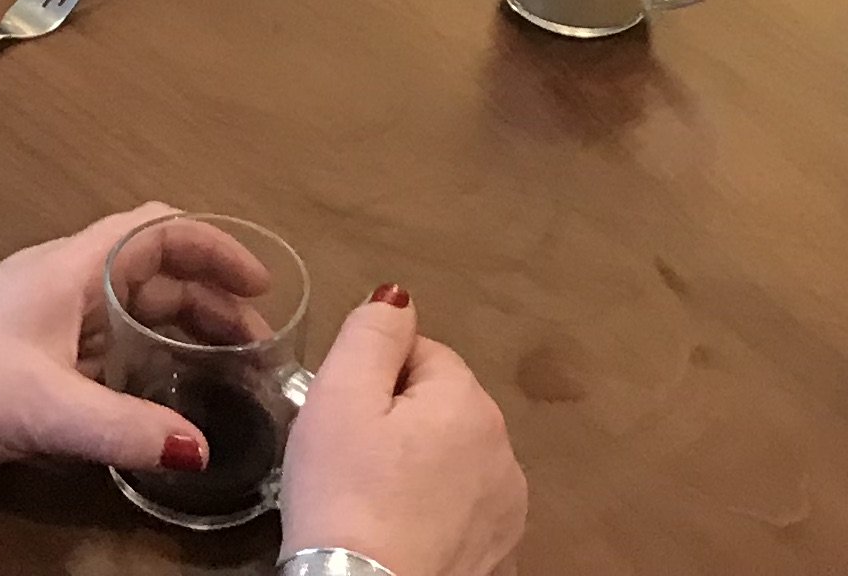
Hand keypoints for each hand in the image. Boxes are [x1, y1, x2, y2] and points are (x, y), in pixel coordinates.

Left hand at [0, 205, 238, 480]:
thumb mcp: (45, 406)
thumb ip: (123, 428)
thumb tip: (200, 451)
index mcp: (73, 268)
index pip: (157, 229)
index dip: (213, 245)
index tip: (260, 285)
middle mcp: (68, 287)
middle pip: (155, 275)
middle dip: (210, 300)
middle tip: (260, 347)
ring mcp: (51, 327)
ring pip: (135, 317)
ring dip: (183, 336)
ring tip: (230, 376)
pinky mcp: (37, 367)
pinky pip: (111, 357)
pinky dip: (150, 371)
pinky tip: (172, 407)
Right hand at [279, 288, 528, 575]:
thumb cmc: (346, 496)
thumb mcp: (339, 396)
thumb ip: (372, 333)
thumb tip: (398, 297)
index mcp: (467, 401)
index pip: (420, 353)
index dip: (373, 378)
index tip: (344, 418)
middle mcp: (503, 449)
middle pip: (439, 406)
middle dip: (398, 422)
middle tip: (352, 459)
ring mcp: (508, 508)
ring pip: (453, 459)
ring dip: (420, 467)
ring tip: (375, 500)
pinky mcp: (501, 554)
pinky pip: (463, 511)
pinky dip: (436, 515)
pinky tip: (403, 533)